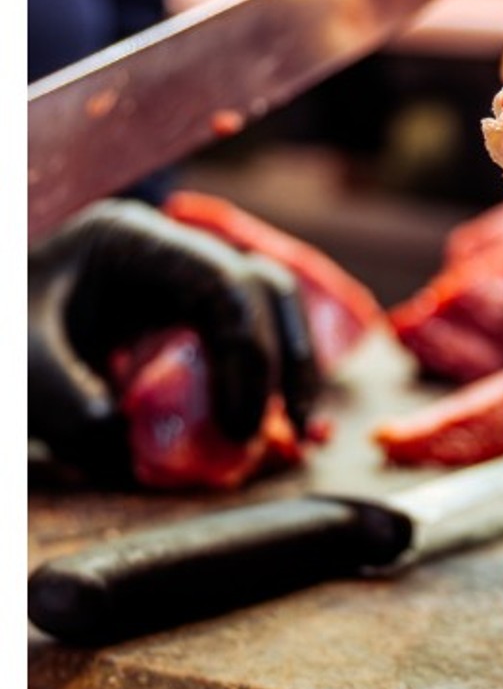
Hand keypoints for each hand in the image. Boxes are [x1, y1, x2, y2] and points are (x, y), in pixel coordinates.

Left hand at [28, 199, 317, 483]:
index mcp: (131, 241)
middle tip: (285, 429)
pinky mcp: (178, 316)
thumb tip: (127, 447)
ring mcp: (177, 280)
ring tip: (288, 430)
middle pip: (264, 289)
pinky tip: (257, 424)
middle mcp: (167, 251)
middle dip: (286, 361)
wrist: (1, 334)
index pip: (224, 284)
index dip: (250, 355)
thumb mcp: (18, 366)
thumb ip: (67, 406)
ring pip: (267, 309)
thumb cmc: (3, 326)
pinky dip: (259, 380)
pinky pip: (241, 337)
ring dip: (287, 369)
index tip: (238, 426)